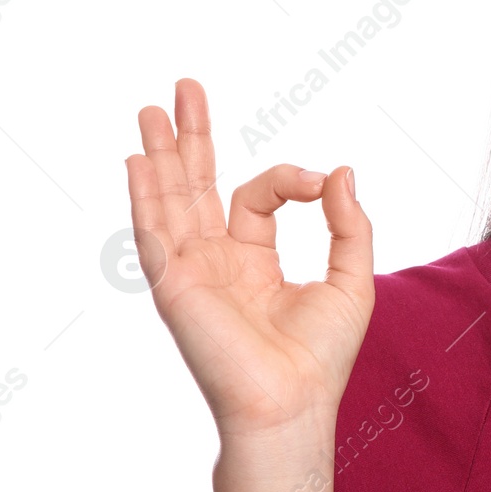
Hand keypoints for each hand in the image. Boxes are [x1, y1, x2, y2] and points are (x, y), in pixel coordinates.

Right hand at [124, 78, 374, 440]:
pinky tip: (138, 161)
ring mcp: (192, 272)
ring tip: (152, 109)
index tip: (321, 182)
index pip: (258, 196)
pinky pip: (155, 233)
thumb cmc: (322, 356)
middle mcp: (216, 262)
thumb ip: (348, 223)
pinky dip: (145, 197)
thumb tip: (341, 170)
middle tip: (184, 88)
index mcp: (253, 260)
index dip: (291, 178)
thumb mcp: (352, 277)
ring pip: (170, 200)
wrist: (293, 404)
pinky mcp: (176, 287)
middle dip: (190, 137)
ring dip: (160, 154)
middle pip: (196, 185)